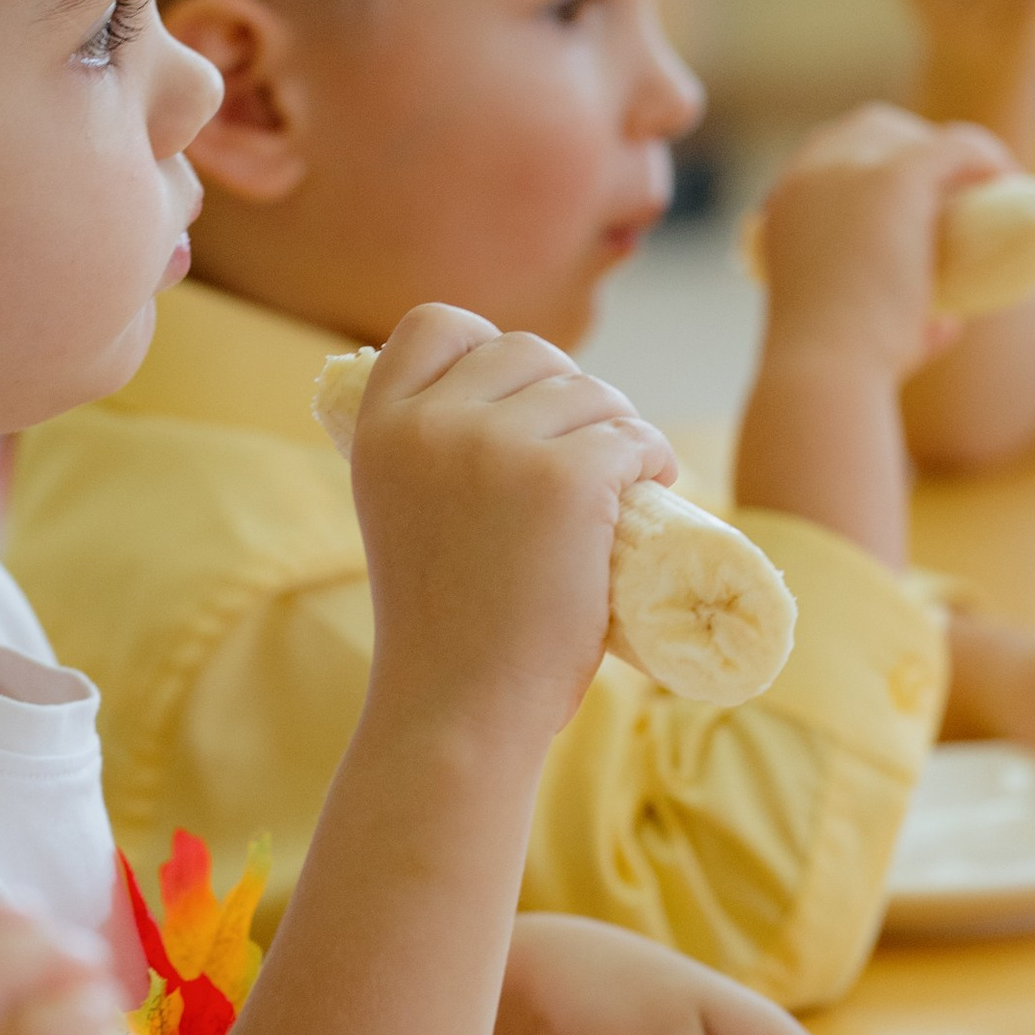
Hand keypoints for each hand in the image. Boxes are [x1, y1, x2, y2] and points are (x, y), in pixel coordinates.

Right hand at [346, 304, 678, 747]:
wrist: (458, 710)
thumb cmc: (441, 631)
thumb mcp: (404, 515)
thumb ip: (430, 457)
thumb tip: (495, 407)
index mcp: (379, 429)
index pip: (437, 324)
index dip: (486, 347)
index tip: (518, 398)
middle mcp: (432, 423)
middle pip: (528, 351)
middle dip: (568, 391)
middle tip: (587, 453)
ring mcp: (500, 446)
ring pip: (592, 393)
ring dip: (619, 429)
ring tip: (623, 483)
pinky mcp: (568, 479)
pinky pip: (635, 438)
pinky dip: (655, 460)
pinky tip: (653, 488)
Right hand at [755, 103, 1016, 382]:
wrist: (826, 370)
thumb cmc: (842, 366)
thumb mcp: (856, 325)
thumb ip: (897, 312)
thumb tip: (946, 322)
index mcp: (786, 204)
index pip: (832, 152)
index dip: (879, 161)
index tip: (920, 198)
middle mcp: (808, 175)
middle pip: (870, 129)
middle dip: (915, 146)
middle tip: (959, 193)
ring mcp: (848, 171)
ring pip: (912, 135)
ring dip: (950, 152)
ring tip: (990, 186)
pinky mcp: (893, 177)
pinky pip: (952, 146)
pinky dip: (983, 157)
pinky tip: (1008, 181)